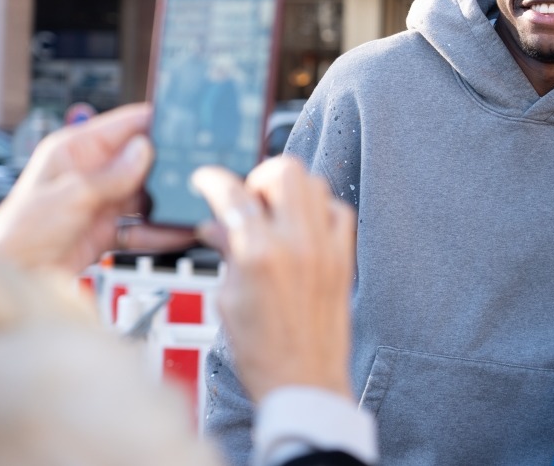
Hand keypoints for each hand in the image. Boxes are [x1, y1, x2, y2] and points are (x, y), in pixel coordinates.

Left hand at [0, 103, 194, 272]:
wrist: (14, 277)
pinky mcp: (108, 229)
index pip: (124, 125)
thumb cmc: (19, 232)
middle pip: (142, 162)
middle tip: (195, 174)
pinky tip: (176, 234)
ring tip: (189, 208)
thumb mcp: (70, 196)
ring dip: (166, 204)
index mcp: (75, 150)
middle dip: (166, 169)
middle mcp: (91, 172)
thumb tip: (144, 150)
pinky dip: (160, 232)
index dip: (154, 122)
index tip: (184, 126)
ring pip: (147, 196)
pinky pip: (143, 226)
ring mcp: (101, 201)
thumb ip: (111, 175)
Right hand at [192, 156, 355, 401]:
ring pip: (315, 183)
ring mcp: (326, 249)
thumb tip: (216, 227)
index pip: (234, 194)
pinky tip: (304, 225)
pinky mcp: (344, 259)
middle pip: (285, 171)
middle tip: (249, 198)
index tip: (208, 179)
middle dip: (260, 176)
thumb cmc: (263, 353)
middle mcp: (298, 244)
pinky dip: (320, 209)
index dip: (214, 180)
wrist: (304, 383)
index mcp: (259, 255)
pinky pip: (339, 211)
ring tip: (274, 211)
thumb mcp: (227, 300)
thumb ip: (226, 254)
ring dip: (291, 189)